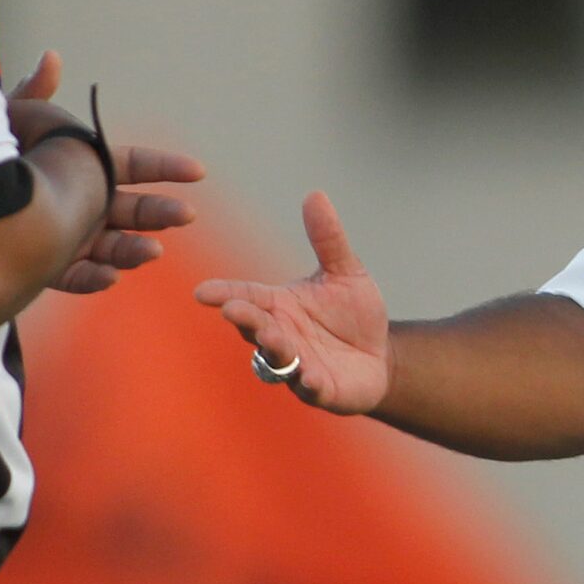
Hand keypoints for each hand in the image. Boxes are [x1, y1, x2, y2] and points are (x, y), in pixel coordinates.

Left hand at [10, 51, 206, 294]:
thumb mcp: (6, 123)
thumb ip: (34, 97)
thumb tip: (52, 59)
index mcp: (81, 167)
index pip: (132, 165)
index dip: (165, 167)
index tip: (196, 172)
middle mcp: (81, 203)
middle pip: (131, 209)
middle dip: (161, 212)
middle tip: (185, 215)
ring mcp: (68, 237)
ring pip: (112, 246)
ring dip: (135, 249)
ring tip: (151, 252)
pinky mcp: (47, 268)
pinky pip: (75, 277)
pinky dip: (94, 279)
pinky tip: (109, 277)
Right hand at [193, 191, 390, 413]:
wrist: (381, 356)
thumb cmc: (353, 315)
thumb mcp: (345, 272)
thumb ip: (328, 239)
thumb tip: (316, 194)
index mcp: (279, 305)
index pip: (246, 296)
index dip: (224, 294)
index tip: (202, 292)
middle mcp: (280, 335)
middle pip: (255, 327)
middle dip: (246, 319)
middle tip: (237, 311)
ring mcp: (296, 364)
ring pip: (276, 359)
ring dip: (274, 349)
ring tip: (275, 337)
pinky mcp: (318, 389)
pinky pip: (309, 387)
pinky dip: (308, 382)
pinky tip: (312, 377)